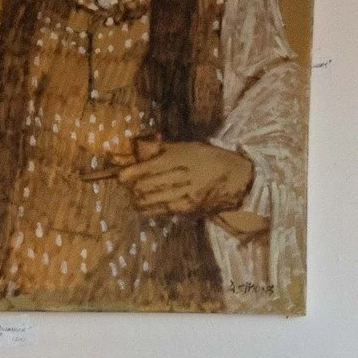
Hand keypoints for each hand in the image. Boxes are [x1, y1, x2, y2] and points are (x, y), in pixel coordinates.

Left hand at [117, 141, 254, 216]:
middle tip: (129, 184)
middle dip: (131, 186)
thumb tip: (138, 147)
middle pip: (143, 186)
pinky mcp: (186, 208)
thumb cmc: (210, 158)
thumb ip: (163, 148)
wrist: (237, 177)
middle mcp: (180, 176)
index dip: (128, 173)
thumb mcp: (189, 146)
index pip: (145, 168)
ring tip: (135, 195)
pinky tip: (143, 205)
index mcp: (180, 157)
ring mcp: (183, 194)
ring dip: (137, 198)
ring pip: (148, 200)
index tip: (120, 176)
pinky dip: (147, 208)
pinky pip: (159, 211)